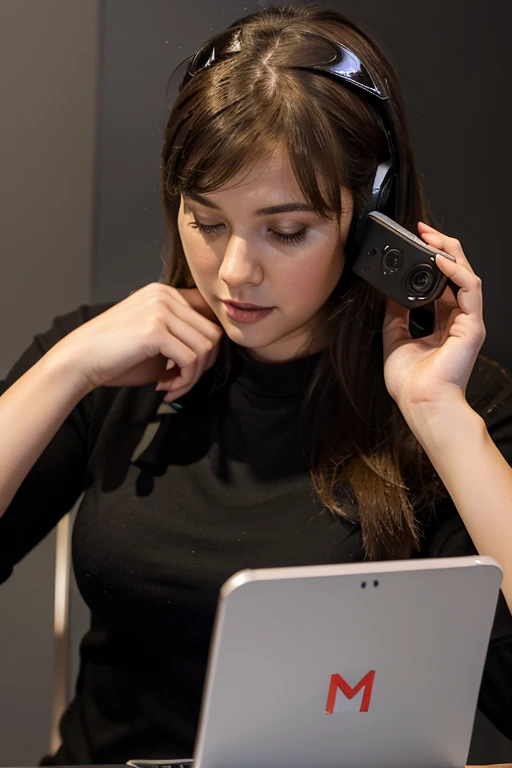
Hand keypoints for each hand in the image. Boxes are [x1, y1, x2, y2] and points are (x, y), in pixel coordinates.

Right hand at [52, 283, 223, 400]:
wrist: (78, 361)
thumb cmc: (115, 357)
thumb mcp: (156, 341)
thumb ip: (183, 339)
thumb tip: (215, 352)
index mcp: (165, 293)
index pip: (209, 318)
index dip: (206, 350)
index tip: (187, 371)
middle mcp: (165, 295)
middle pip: (213, 333)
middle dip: (202, 367)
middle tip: (178, 384)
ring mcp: (161, 309)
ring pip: (206, 347)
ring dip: (192, 377)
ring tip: (170, 387)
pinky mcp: (156, 329)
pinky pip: (191, 360)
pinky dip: (184, 381)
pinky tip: (163, 388)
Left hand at [382, 222, 485, 410]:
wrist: (420, 403)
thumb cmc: (411, 383)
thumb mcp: (394, 339)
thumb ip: (395, 314)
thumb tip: (388, 292)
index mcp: (441, 324)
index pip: (441, 283)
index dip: (430, 261)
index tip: (414, 243)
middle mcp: (457, 320)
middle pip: (456, 273)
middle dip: (441, 248)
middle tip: (423, 230)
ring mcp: (467, 321)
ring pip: (466, 275)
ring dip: (450, 252)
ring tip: (432, 237)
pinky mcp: (472, 325)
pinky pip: (469, 289)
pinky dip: (456, 270)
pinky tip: (440, 259)